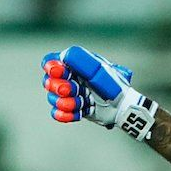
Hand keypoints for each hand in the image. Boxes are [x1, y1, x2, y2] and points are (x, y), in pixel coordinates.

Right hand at [41, 46, 158, 140]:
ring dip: (67, 102)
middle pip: (48, 82)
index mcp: (75, 65)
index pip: (51, 61)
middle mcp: (70, 78)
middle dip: (61, 87)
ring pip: (53, 98)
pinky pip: (57, 113)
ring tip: (83, 102)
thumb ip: (79, 58)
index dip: (51, 68)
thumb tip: (60, 55)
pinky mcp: (72, 109)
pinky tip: (79, 112)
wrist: (122, 108)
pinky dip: (66, 114)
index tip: (58, 72)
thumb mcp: (98, 68)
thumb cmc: (112, 85)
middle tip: (75, 90)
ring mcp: (70, 94)